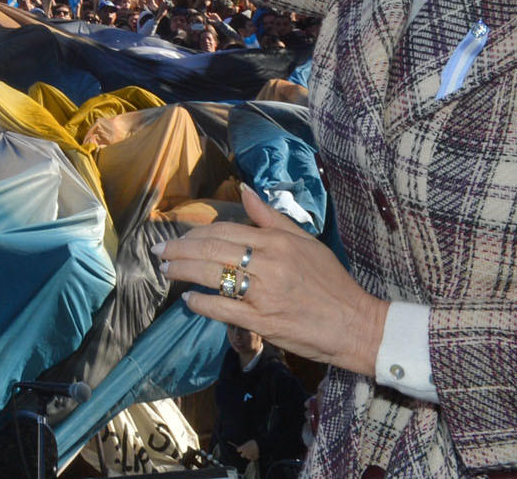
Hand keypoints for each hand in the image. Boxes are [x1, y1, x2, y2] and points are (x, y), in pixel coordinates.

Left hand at [154, 185, 385, 376]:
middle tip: (160, 252)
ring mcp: (263, 293)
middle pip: (212, 250)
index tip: (180, 237)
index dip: (197, 233)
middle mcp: (268, 263)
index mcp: (277, 242)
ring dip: (183, 272)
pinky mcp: (262, 321)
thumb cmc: (331, 282)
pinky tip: (190, 300)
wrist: (356, 324)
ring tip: (167, 271)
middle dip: (180, 249)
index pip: (225, 230)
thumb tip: (245, 192)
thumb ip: (272, 218)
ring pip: (212, 276)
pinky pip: (222, 309)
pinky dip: (201, 303)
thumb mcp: (306, 242)